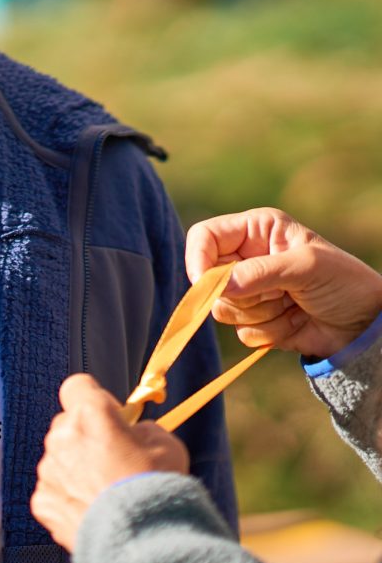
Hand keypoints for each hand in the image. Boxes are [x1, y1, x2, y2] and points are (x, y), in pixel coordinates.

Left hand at [31, 374, 188, 551]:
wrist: (142, 543)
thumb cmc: (157, 487)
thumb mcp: (166, 443)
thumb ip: (141, 429)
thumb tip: (133, 433)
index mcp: (91, 413)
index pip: (77, 386)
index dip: (94, 398)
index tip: (110, 416)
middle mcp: (62, 436)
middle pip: (67, 423)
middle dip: (86, 435)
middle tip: (112, 459)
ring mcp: (49, 469)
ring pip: (59, 457)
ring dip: (76, 467)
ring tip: (105, 492)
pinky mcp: (42, 501)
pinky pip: (53, 488)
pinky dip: (68, 496)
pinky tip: (93, 510)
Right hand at [186, 208, 381, 358]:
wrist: (366, 325)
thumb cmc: (343, 282)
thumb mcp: (305, 266)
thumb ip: (260, 273)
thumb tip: (216, 286)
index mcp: (255, 230)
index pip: (204, 237)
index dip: (198, 259)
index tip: (204, 285)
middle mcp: (247, 257)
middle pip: (209, 279)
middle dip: (242, 294)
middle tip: (279, 293)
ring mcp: (250, 290)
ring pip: (224, 310)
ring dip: (261, 314)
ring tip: (292, 304)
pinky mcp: (256, 320)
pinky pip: (241, 332)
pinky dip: (269, 333)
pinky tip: (294, 321)